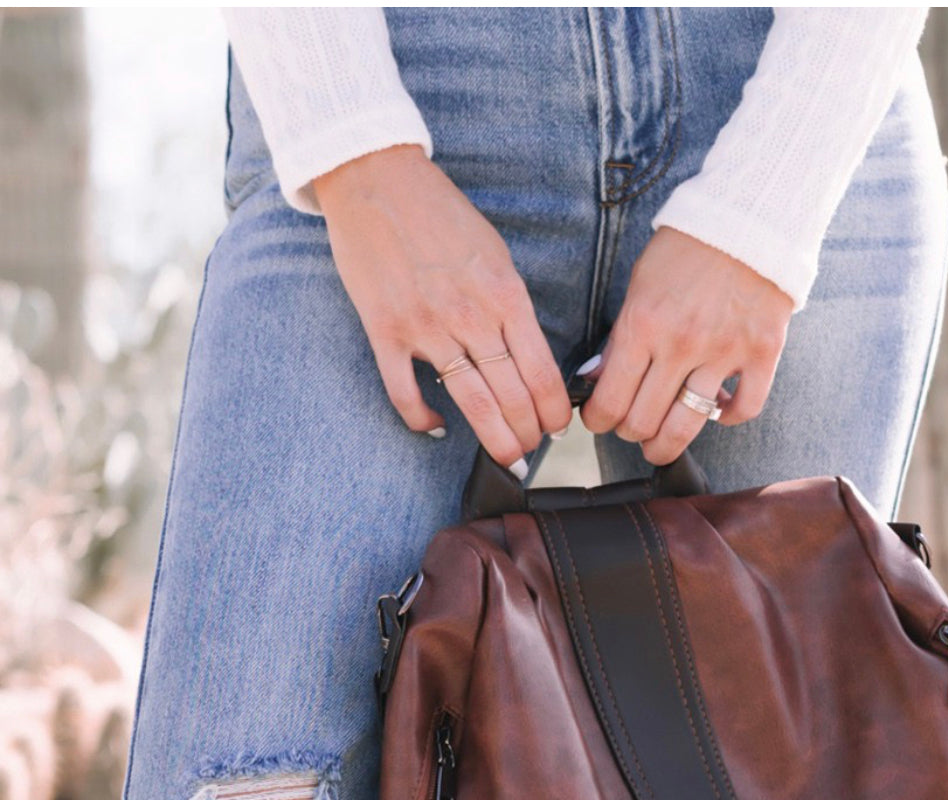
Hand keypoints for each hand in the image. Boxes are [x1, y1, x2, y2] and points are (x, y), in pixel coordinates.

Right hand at [314, 145, 571, 472]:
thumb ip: (511, 306)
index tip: (557, 427)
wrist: (377, 178)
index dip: (554, 411)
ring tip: (508, 459)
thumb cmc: (440, 214)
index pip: (542, 372)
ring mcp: (426, 327)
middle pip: (511, 397)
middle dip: (529, 435)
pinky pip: (406, 393)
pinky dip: (423, 419)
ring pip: (471, 403)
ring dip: (494, 440)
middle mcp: (470, 316)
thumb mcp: (496, 253)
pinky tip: (438, 427)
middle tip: (533, 452)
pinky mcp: (385, 332)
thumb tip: (527, 357)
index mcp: (505, 295)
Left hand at [578, 227, 795, 465]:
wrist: (751, 216)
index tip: (599, 420)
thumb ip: (620, 338)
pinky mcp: (762, 352)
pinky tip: (716, 411)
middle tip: (630, 429)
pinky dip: (727, 418)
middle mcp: (681, 343)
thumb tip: (596, 381)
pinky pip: (743, 409)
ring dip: (667, 445)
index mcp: (643, 324)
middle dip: (629, 434)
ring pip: (687, 427)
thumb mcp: (640, 285)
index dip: (598, 421)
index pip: (609, 400)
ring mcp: (724, 351)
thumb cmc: (688, 248)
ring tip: (661, 444)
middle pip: (643, 422)